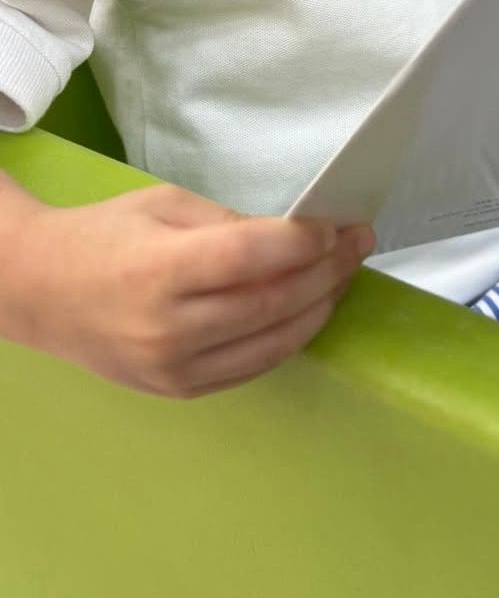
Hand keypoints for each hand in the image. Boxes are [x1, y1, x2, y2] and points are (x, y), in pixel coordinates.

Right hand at [11, 184, 374, 397]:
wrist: (40, 292)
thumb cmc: (104, 237)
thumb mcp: (165, 206)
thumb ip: (231, 223)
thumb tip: (298, 233)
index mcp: (160, 271)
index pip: (253, 257)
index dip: (306, 242)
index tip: (339, 226)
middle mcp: (168, 328)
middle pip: (273, 302)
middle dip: (329, 272)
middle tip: (359, 244)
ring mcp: (174, 368)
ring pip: (274, 342)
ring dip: (320, 308)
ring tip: (343, 276)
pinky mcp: (180, 390)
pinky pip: (253, 367)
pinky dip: (290, 338)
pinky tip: (309, 309)